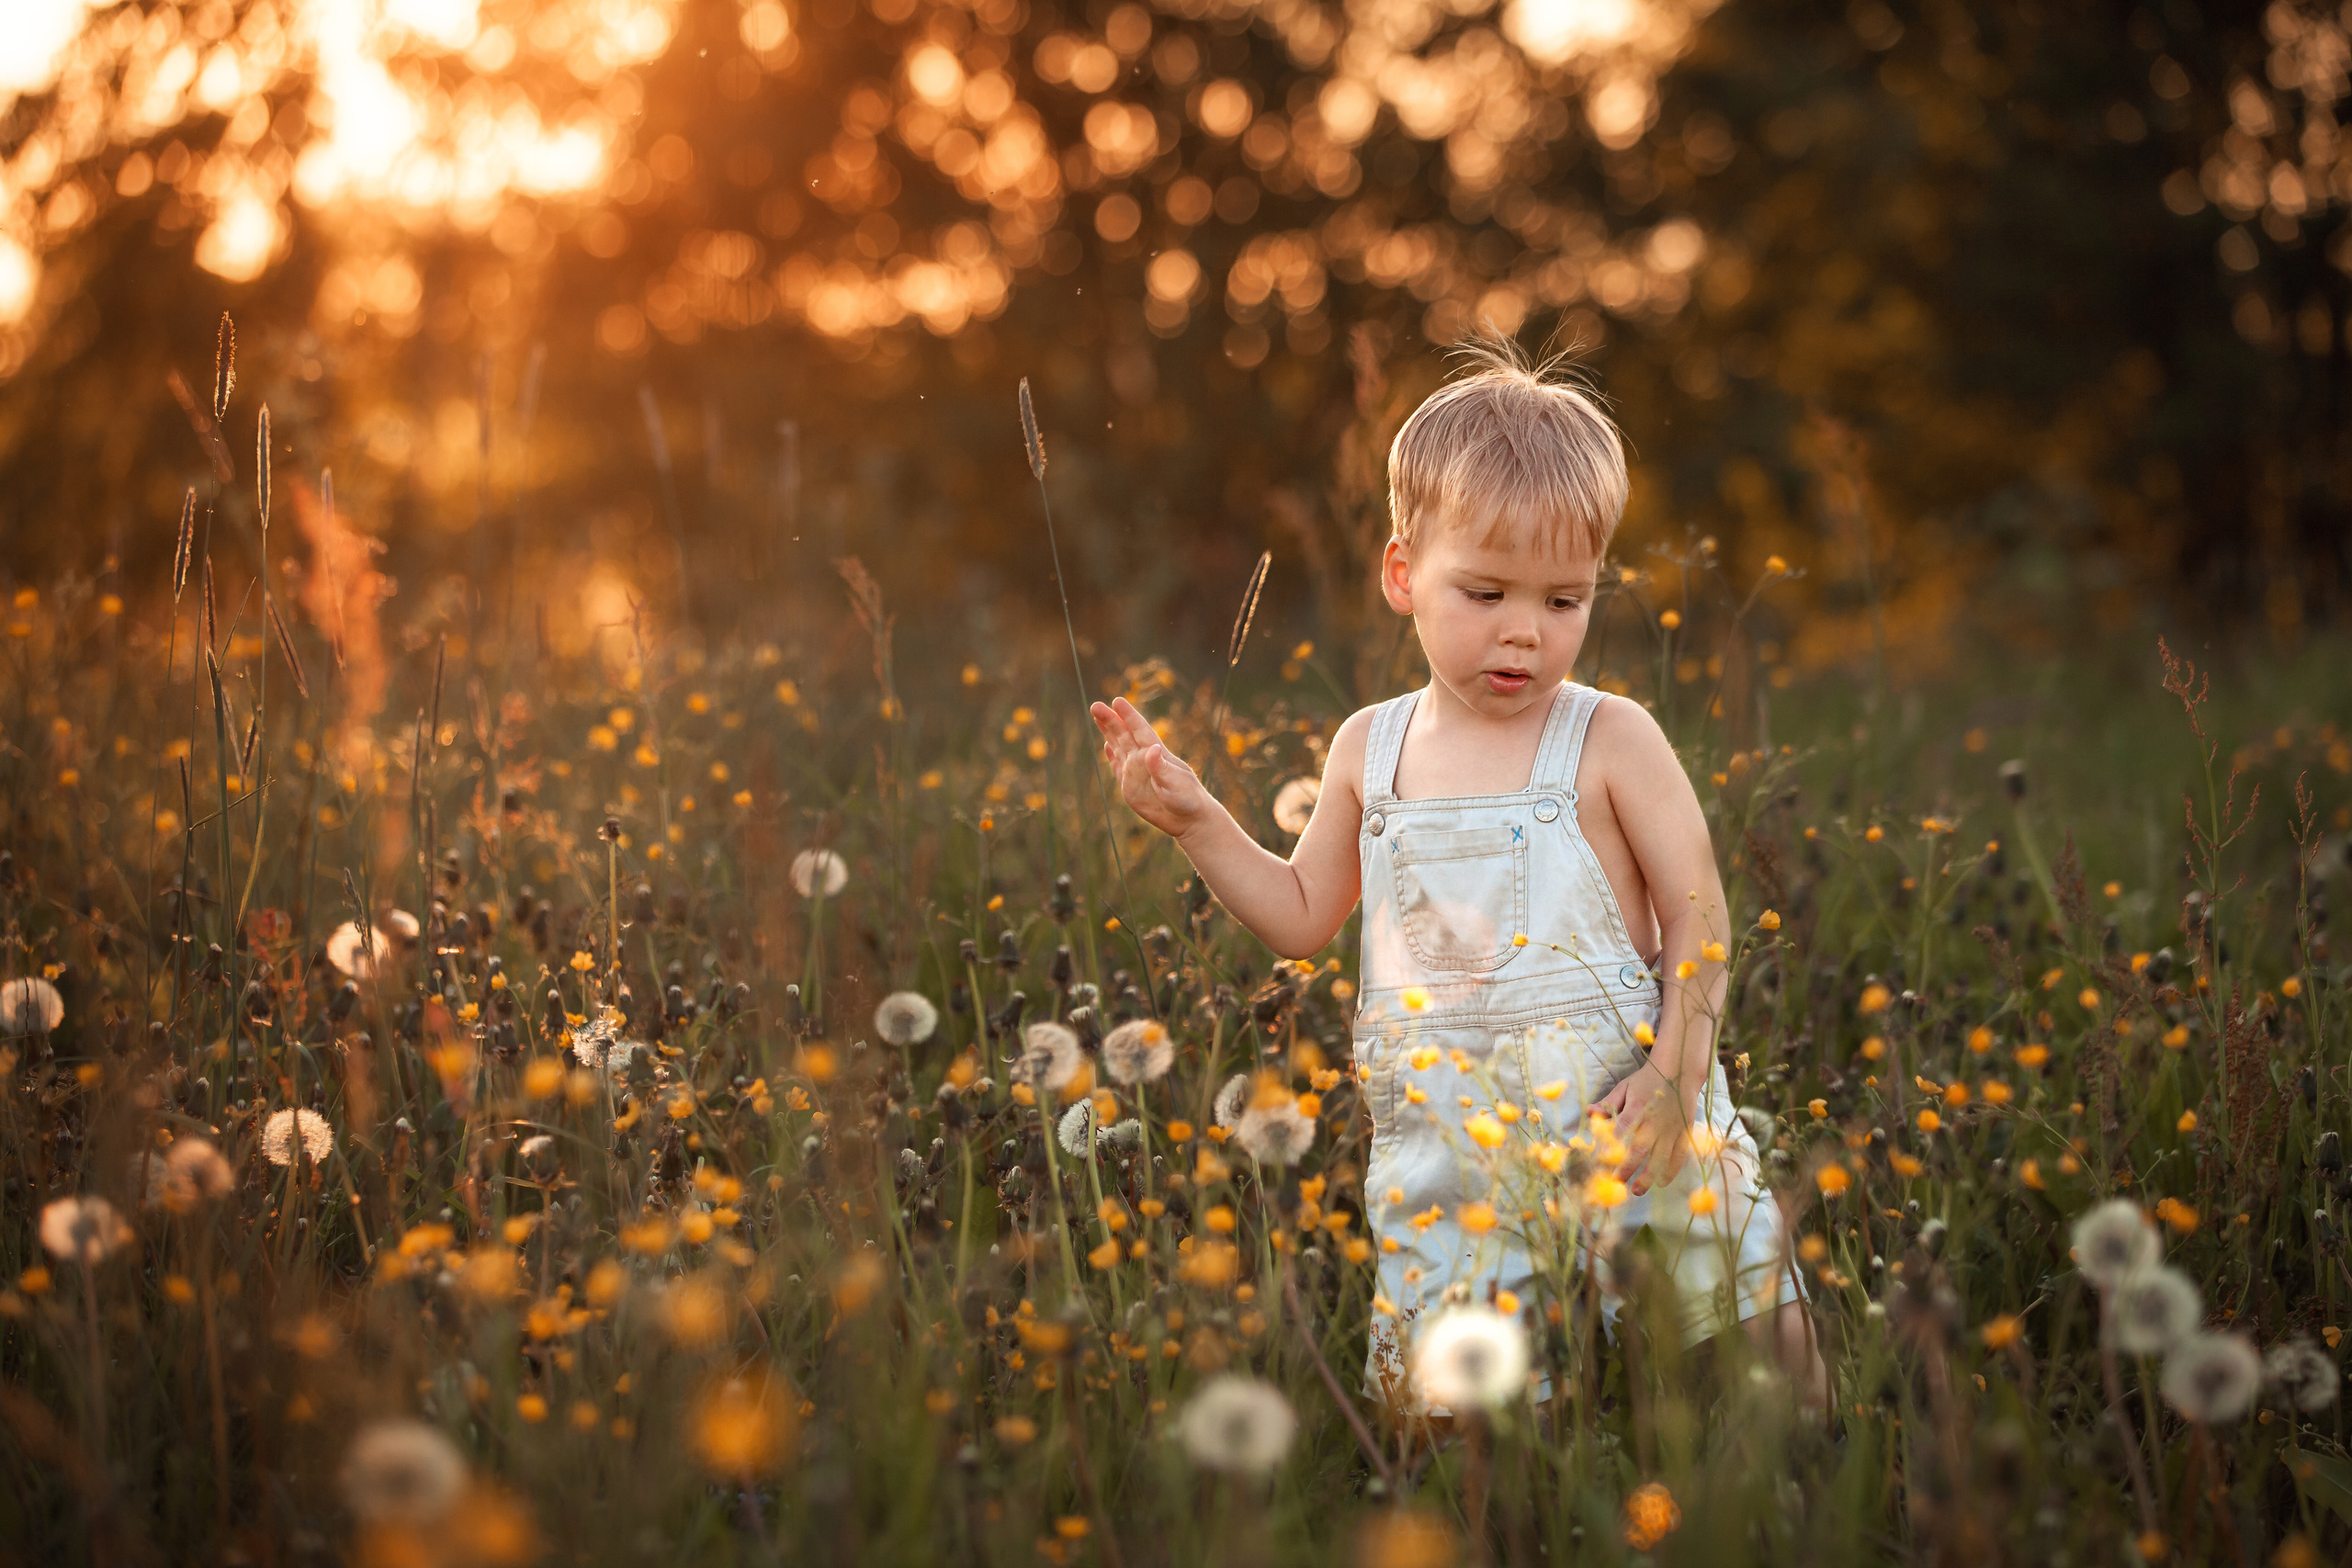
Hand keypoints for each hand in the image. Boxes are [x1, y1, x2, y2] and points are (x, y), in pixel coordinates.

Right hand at [1089, 696, 1210, 839]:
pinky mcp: (1131, 787)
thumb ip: (1160, 767)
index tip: (1117, 701)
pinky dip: (1111, 756)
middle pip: (1124, 735)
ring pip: (1119, 747)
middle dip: (1110, 720)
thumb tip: (1151, 749)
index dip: (1128, 715)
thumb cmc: (1187, 799)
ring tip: (1098, 716)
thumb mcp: (1174, 783)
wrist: (1189, 820)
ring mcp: (1137, 772)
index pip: (1139, 730)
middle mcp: (1144, 759)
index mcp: (1157, 754)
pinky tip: (1107, 746)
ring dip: (1108, 732)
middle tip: (1095, 705)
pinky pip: (1118, 768)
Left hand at [1592, 1062, 1699, 1197]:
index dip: (1611, 1147)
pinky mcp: (1683, 1132)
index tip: (1600, 1163)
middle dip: (1627, 1169)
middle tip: (1615, 1184)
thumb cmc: (1647, 1080)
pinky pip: (1679, 1155)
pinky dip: (1671, 1170)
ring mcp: (1671, 1129)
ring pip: (1660, 1157)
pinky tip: (1662, 1183)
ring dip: (1649, 1176)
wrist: (1680, 1071)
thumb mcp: (1625, 1087)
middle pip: (1640, 1149)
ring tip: (1637, 1191)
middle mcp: (1655, 1121)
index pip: (1622, 1130)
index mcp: (1638, 1107)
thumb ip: (1608, 1104)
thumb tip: (1588, 1113)